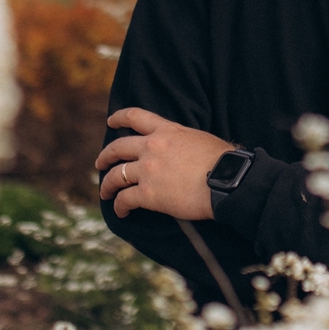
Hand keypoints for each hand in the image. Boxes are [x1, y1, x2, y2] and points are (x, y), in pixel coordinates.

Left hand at [95, 108, 232, 220]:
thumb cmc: (225, 162)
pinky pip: (124, 199)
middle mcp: (152, 147)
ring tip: (105, 193)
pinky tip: (121, 212)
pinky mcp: (147, 194)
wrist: (228, 181)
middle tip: (100, 163)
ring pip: (115, 176)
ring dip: (107, 185)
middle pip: (117, 148)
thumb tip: (187, 151)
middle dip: (105, 156)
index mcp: (167, 131)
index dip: (120, 118)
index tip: (111, 122)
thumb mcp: (201, 139)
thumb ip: (185, 141)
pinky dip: (119, 206)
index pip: (136, 117)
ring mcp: (147, 170)